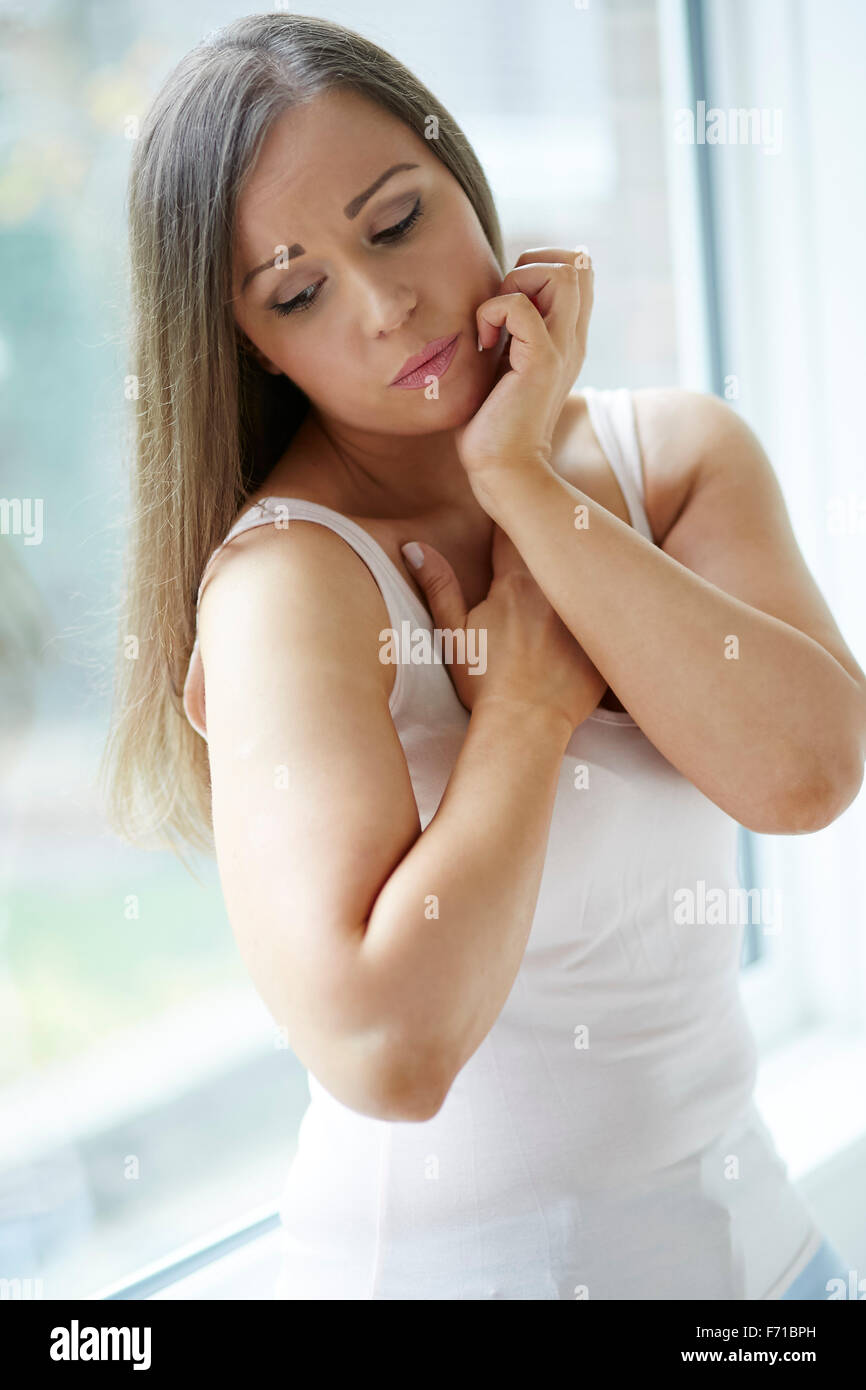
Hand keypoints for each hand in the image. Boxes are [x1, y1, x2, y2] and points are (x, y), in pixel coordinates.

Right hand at [401, 523, 607, 731]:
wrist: (526, 725)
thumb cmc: (484, 683)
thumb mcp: (453, 634)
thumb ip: (438, 586)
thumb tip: (414, 546)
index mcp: (515, 583)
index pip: (514, 533)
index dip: (511, 520)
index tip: (509, 510)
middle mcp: (554, 589)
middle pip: (555, 545)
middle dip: (550, 534)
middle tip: (549, 520)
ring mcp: (582, 612)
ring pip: (585, 570)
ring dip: (580, 560)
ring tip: (577, 550)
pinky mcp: (602, 636)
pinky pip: (610, 605)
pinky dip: (606, 598)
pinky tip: (612, 599)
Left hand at [454, 246, 593, 488]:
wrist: (504, 469)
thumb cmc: (495, 424)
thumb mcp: (506, 365)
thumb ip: (511, 333)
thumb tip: (492, 305)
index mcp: (567, 336)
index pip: (579, 270)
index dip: (541, 267)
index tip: (509, 303)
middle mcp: (572, 338)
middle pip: (579, 263)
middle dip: (532, 265)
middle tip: (503, 307)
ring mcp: (561, 348)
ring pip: (562, 273)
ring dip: (517, 282)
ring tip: (496, 322)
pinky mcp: (540, 362)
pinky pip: (520, 306)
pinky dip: (491, 313)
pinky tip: (484, 345)